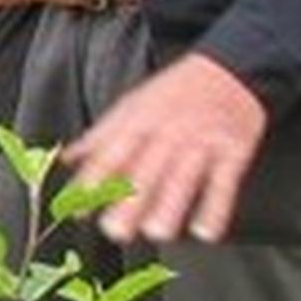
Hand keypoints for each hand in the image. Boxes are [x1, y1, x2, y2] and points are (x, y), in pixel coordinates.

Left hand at [63, 52, 267, 245]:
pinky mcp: (233, 151)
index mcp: (139, 122)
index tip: (78, 207)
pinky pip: (223, 183)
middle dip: (129, 202)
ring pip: (183, 178)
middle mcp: (168, 133)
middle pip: (146, 171)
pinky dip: (215, 208)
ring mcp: (201, 143)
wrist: (231, 69)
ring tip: (156, 232)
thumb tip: (68, 159)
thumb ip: (100, 136)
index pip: (111, 155)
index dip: (92, 182)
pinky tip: (205, 231)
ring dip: (170, 207)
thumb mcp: (132, 104)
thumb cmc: (175, 91)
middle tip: (116, 231)